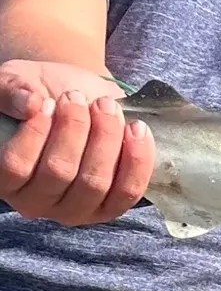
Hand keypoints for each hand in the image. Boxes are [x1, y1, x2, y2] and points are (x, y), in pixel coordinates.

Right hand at [0, 59, 155, 225]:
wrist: (78, 96)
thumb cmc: (39, 94)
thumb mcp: (17, 83)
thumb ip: (13, 91)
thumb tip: (30, 102)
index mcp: (7, 180)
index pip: (15, 167)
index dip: (34, 133)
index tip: (47, 102)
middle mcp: (37, 201)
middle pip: (59, 173)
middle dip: (74, 127)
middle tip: (77, 96)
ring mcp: (76, 207)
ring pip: (96, 182)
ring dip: (106, 138)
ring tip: (106, 106)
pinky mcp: (111, 205)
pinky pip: (128, 191)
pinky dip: (137, 159)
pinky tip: (136, 128)